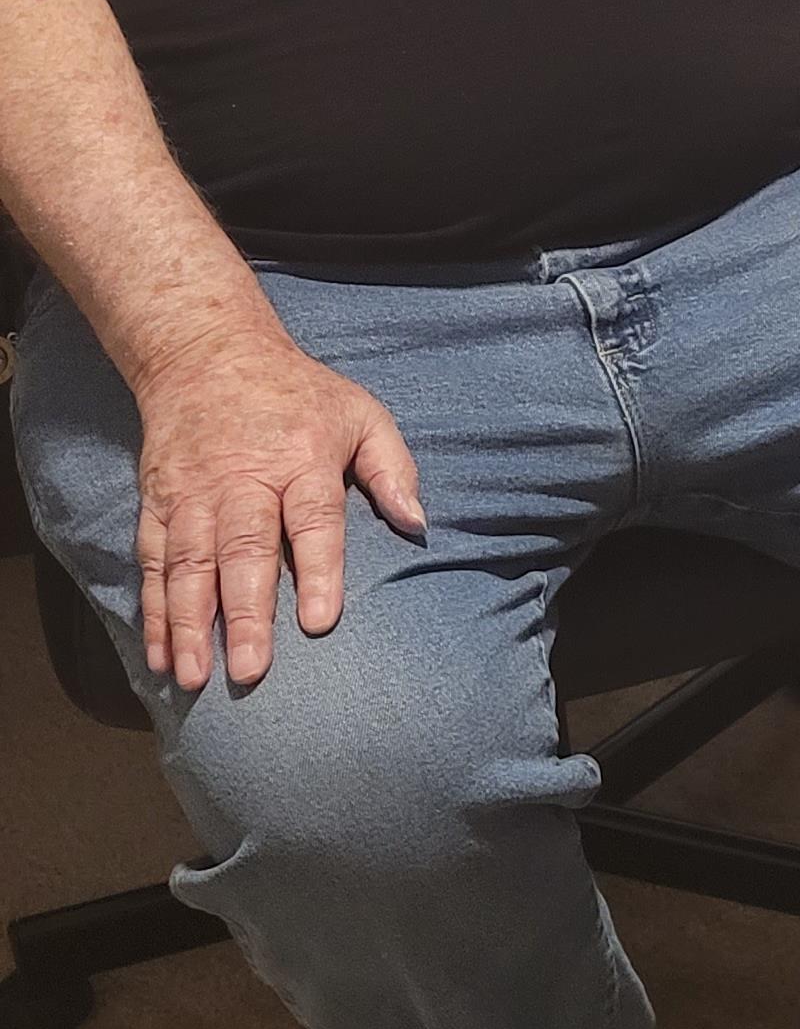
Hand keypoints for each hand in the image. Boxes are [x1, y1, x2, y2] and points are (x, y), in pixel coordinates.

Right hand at [132, 319, 426, 692]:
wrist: (206, 351)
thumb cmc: (297, 394)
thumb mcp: (360, 412)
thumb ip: (392, 468)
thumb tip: (417, 524)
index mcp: (300, 460)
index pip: (312, 521)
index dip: (317, 571)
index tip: (318, 621)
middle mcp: (243, 481)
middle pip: (244, 551)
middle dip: (243, 614)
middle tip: (250, 671)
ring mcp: (193, 494)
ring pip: (189, 564)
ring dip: (189, 623)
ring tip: (194, 677)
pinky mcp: (157, 502)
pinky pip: (153, 561)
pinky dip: (153, 609)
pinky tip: (160, 653)